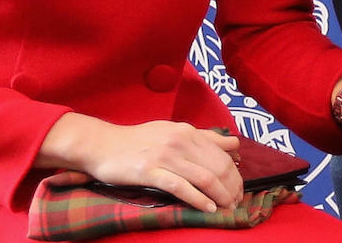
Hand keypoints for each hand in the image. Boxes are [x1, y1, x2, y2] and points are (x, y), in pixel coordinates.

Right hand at [37, 113, 242, 211]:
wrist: (102, 145)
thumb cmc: (138, 141)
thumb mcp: (172, 131)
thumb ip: (203, 138)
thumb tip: (234, 145)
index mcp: (187, 131)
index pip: (222, 154)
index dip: (235, 175)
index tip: (239, 190)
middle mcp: (179, 140)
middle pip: (217, 166)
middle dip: (231, 187)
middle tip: (236, 203)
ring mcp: (165, 156)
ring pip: (203, 177)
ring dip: (220, 196)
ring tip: (227, 208)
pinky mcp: (150, 172)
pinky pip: (181, 187)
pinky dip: (198, 199)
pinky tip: (208, 209)